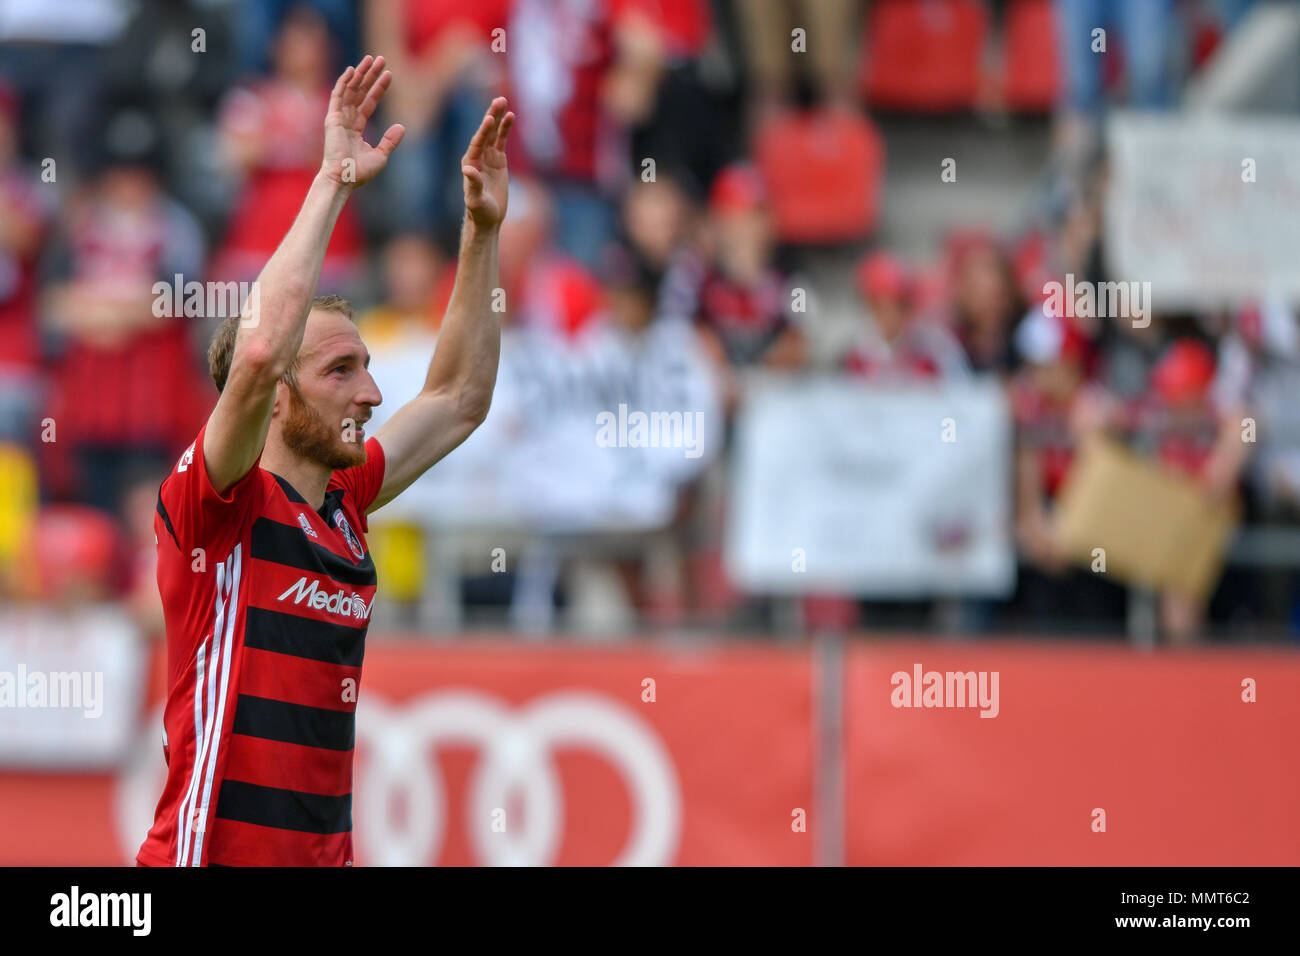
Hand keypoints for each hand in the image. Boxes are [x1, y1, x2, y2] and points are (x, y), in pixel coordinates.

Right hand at [321, 55, 404, 187]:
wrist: (344, 179)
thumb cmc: (359, 172)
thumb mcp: (381, 155)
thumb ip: (390, 141)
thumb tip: (402, 126)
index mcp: (356, 128)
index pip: (369, 102)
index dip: (379, 88)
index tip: (389, 74)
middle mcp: (347, 120)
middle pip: (360, 92)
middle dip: (370, 75)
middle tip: (381, 59)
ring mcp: (338, 118)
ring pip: (350, 89)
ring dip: (360, 74)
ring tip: (370, 60)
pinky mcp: (332, 118)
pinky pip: (338, 96)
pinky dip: (344, 82)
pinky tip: (352, 70)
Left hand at [461, 97, 513, 229]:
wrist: (487, 218)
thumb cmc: (479, 211)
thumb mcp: (475, 200)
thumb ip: (473, 185)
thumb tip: (467, 170)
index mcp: (470, 163)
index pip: (477, 142)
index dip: (484, 131)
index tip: (490, 119)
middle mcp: (477, 156)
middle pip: (486, 132)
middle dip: (492, 116)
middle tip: (499, 101)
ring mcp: (488, 157)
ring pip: (494, 133)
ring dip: (499, 118)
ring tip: (504, 101)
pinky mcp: (498, 160)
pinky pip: (502, 141)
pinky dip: (506, 129)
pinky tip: (511, 116)